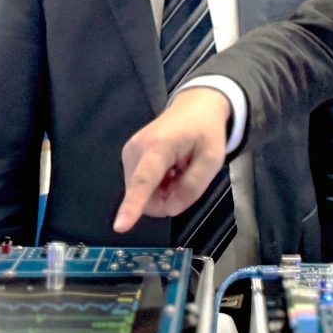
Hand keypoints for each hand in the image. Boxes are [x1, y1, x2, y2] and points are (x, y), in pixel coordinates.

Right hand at [113, 87, 231, 232]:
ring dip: (163, 192)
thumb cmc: (205, 131)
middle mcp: (136, 149)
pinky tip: (170, 169)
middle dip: (166, 199)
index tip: (119, 226)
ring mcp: (129, 152)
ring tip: (179, 170)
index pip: (143, 181)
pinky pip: (141, 185)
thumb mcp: (212, 159)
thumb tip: (171, 209)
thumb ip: (193, 186)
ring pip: (142, 193)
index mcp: (158, 147)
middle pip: (144, 196)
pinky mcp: (128, 156)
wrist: (194, 106)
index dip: (132, 205)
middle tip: (186, 178)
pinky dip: (158, 186)